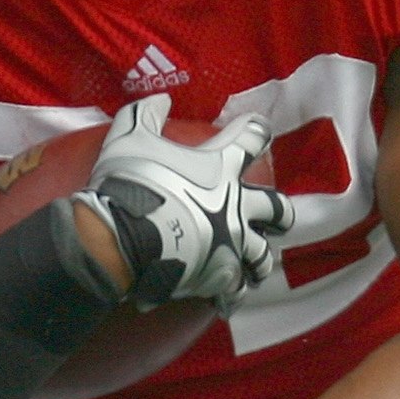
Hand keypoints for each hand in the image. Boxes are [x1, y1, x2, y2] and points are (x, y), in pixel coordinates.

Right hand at [82, 95, 293, 307]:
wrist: (120, 238)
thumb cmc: (129, 183)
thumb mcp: (130, 136)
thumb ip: (147, 114)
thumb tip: (161, 98)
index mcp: (223, 168)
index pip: (253, 138)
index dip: (256, 130)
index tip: (257, 129)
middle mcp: (238, 208)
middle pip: (278, 209)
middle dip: (279, 212)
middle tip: (275, 216)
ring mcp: (232, 246)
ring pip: (263, 257)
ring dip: (260, 260)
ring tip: (255, 264)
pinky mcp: (219, 278)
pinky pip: (234, 292)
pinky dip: (231, 295)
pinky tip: (227, 300)